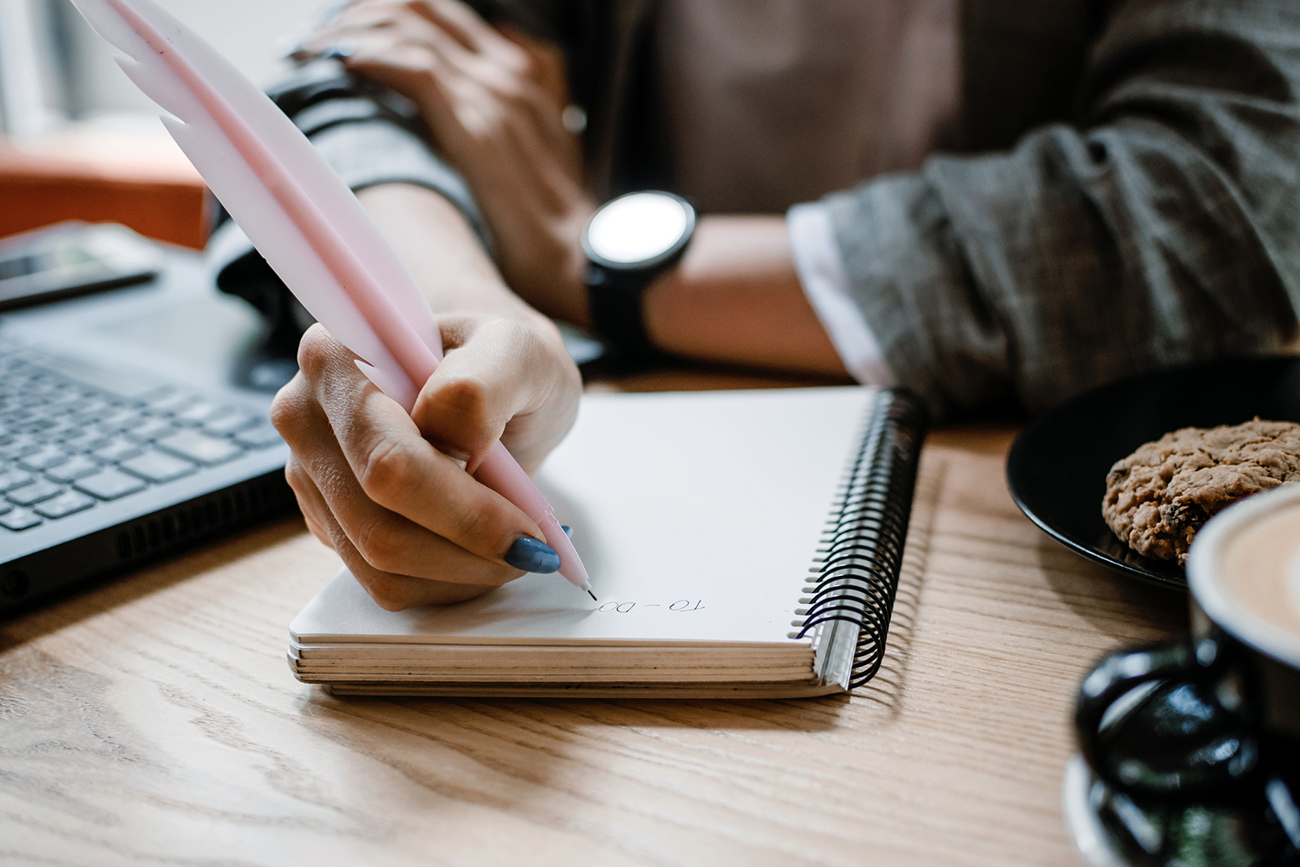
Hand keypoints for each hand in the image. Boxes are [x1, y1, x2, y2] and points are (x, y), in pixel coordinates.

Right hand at [270, 314, 581, 608]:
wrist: (489, 380)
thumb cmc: (500, 362)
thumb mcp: (518, 350)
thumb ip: (483, 384)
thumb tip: (452, 444)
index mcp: (335, 358)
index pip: (390, 463)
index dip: (463, 509)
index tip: (529, 524)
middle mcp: (306, 418)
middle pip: (380, 525)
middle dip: (469, 547)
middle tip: (535, 548)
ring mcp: (311, 475)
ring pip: (380, 564)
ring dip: (462, 571)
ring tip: (516, 546)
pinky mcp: (329, 520)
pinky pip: (383, 580)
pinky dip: (447, 580)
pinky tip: (482, 549)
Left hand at [304, 0, 595, 324]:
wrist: (587, 265)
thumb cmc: (553, 229)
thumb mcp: (540, 156)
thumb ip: (514, 115)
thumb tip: (484, 84)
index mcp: (517, 74)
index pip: (437, 15)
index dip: (382, 16)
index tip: (336, 37)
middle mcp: (505, 72)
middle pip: (415, 8)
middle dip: (354, 16)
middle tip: (309, 43)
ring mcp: (492, 94)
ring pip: (405, 28)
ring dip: (344, 33)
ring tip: (304, 54)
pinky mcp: (476, 125)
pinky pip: (410, 66)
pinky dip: (365, 57)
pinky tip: (334, 64)